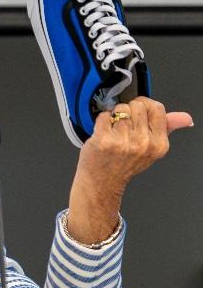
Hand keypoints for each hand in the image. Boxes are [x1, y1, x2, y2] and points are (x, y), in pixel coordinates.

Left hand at [66, 97, 192, 243]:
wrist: (102, 182)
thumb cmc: (125, 164)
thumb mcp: (151, 149)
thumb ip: (168, 129)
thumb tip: (186, 118)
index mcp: (159, 144)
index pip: (157, 108)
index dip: (145, 105)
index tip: (138, 112)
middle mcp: (143, 144)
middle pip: (137, 105)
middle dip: (128, 111)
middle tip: (124, 126)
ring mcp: (123, 142)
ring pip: (120, 109)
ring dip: (114, 116)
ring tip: (114, 131)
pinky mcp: (104, 140)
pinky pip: (104, 116)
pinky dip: (102, 121)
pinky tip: (103, 133)